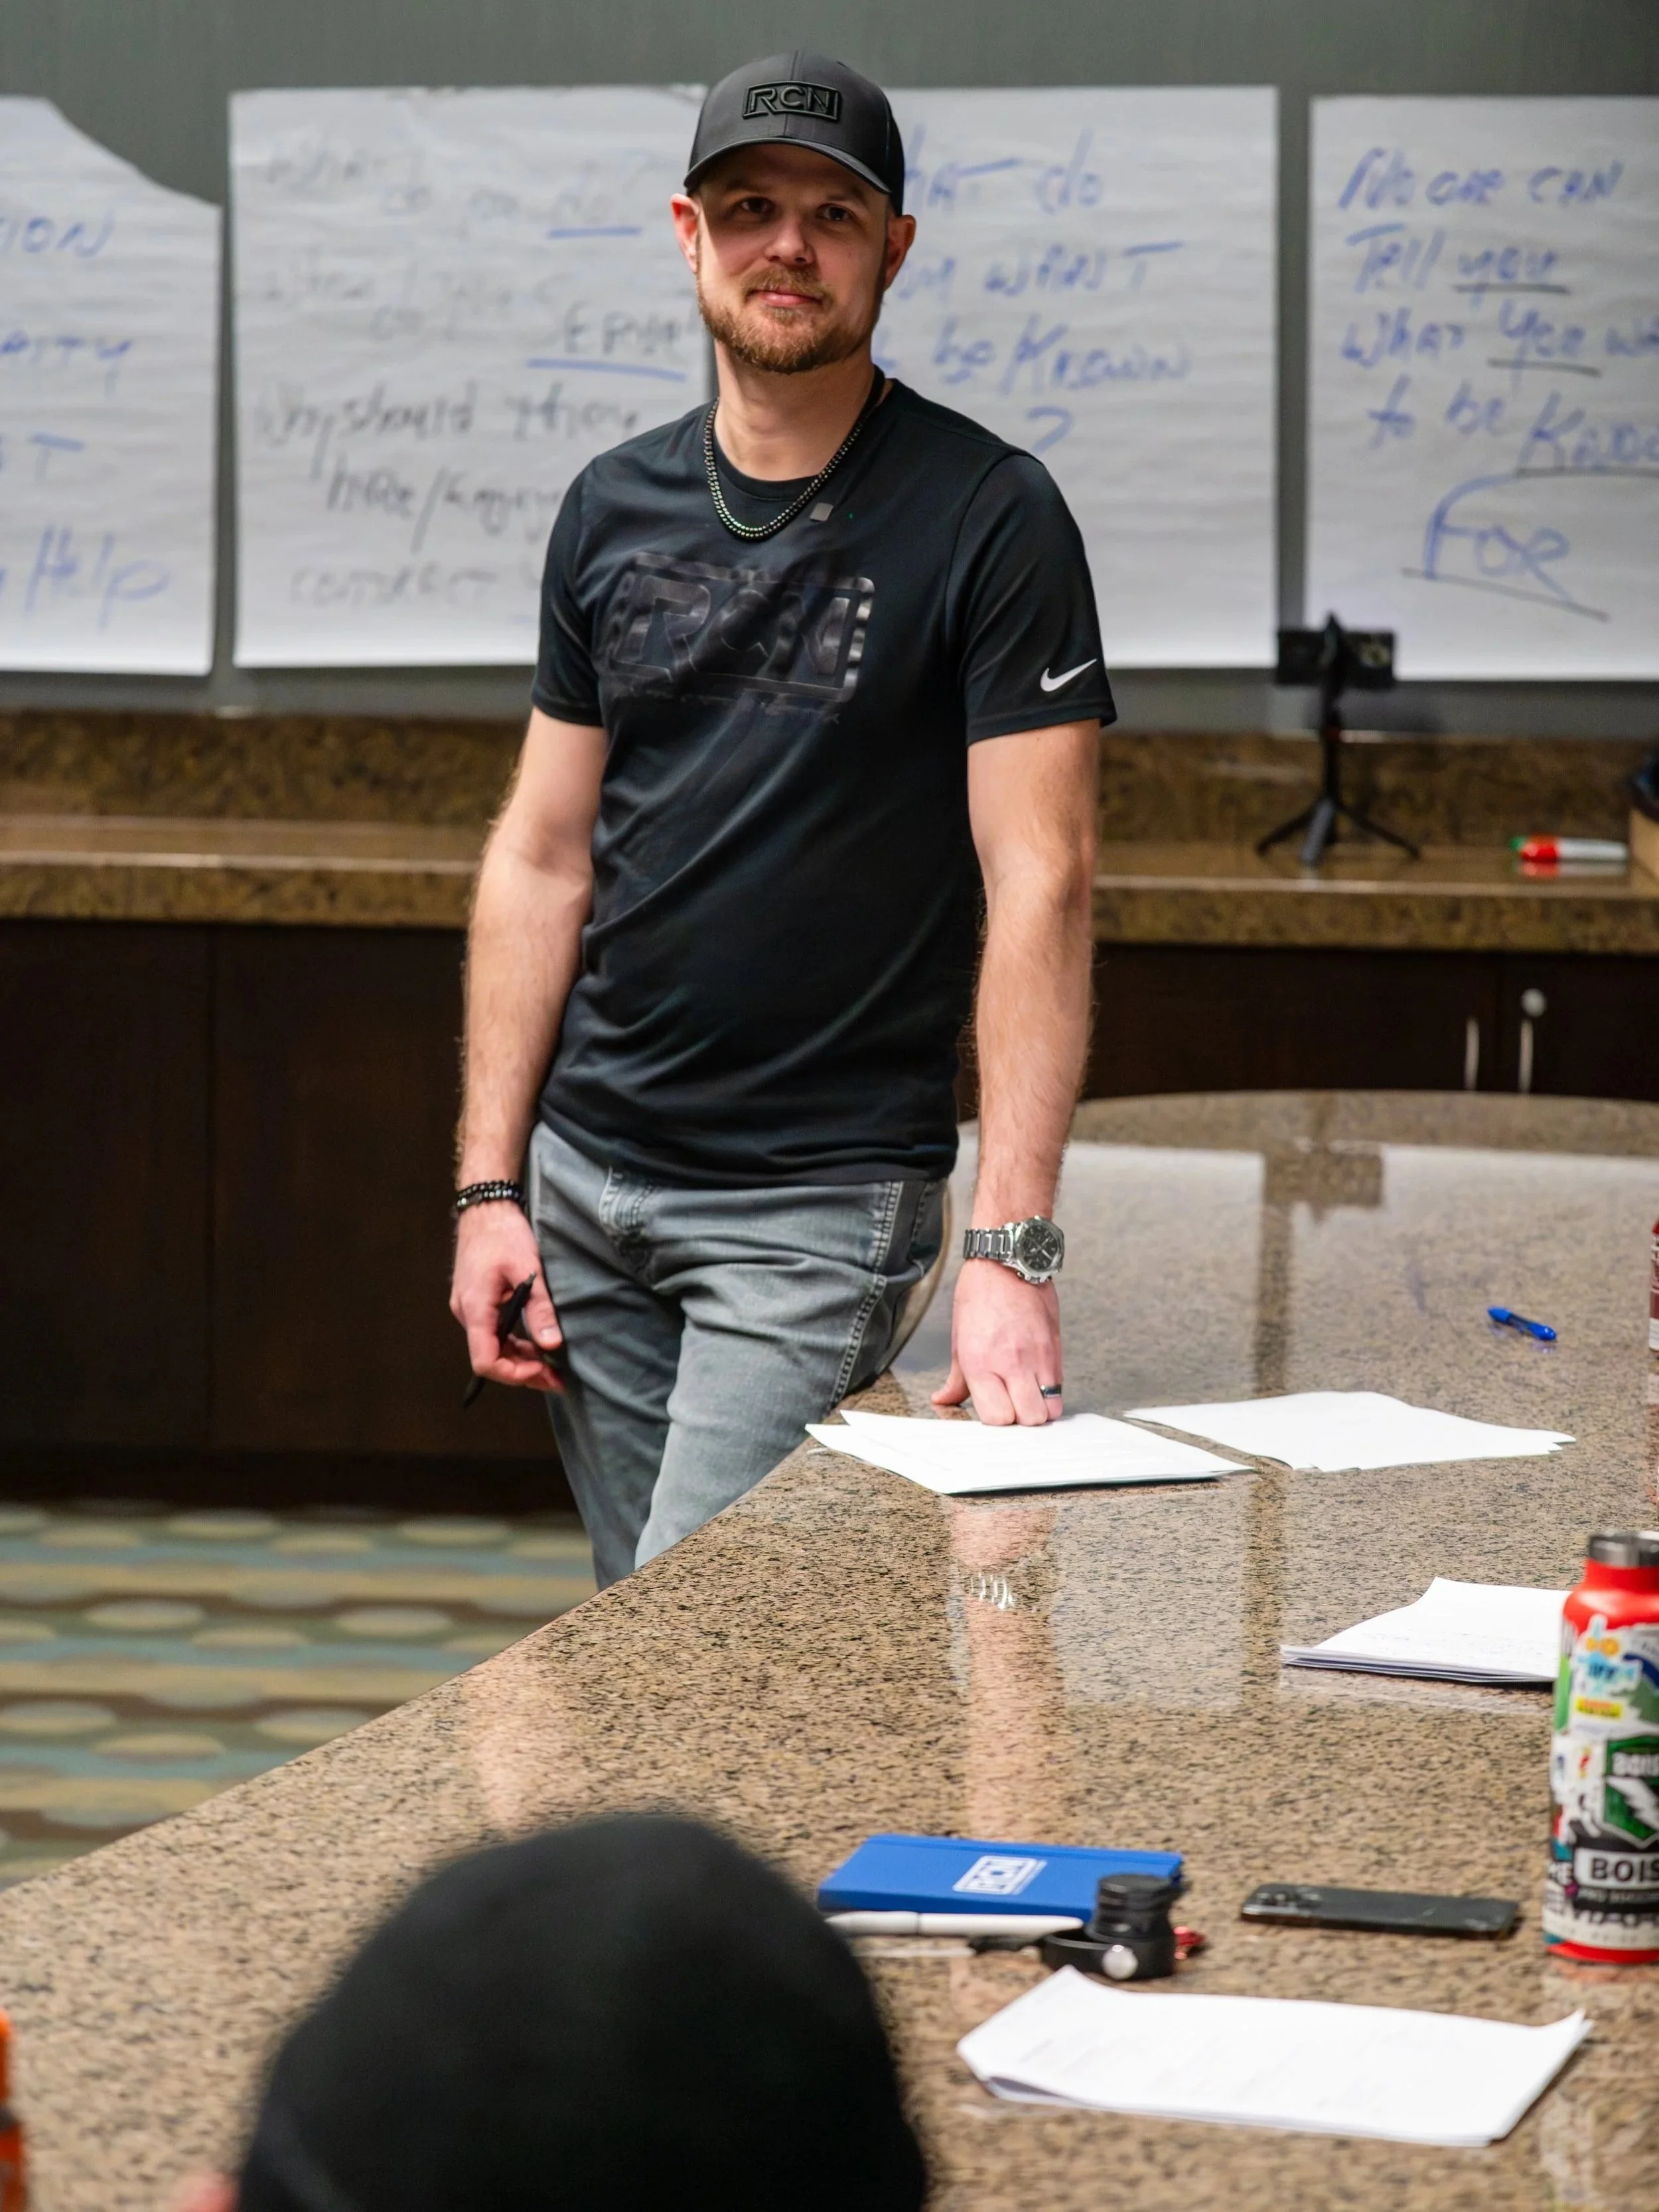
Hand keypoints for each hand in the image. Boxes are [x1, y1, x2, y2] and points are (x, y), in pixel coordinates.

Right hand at [449, 1202, 562, 1392]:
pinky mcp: (476, 1302)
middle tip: (557, 1380)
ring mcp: (469, 1309)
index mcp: (475, 1309)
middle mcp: (467, 1314)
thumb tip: (552, 1345)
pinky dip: (514, 1343)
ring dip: (520, 1359)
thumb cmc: (504, 1234)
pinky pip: (493, 1332)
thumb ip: (540, 1309)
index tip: (542, 1370)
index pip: (486, 1361)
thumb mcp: (528, 1270)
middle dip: (523, 1372)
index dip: (513, 1374)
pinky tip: (536, 1345)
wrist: (485, 1208)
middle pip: (491, 1358)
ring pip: (493, 1347)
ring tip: (552, 1368)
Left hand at [933, 1260, 1061, 1424]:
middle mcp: (1012, 1363)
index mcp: (981, 1362)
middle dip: (1022, 1421)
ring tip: (1027, 1397)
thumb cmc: (978, 1295)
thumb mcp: (958, 1338)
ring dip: (1040, 1409)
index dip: (997, 1421)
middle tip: (1012, 1407)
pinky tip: (1036, 1381)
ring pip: (1051, 1408)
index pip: (998, 1418)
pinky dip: (1050, 1392)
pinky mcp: (1055, 1348)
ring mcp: (1038, 1357)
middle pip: (1030, 1419)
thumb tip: (944, 1400)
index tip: (992, 1412)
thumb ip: (956, 1378)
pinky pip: (1060, 1386)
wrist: (1007, 1261)